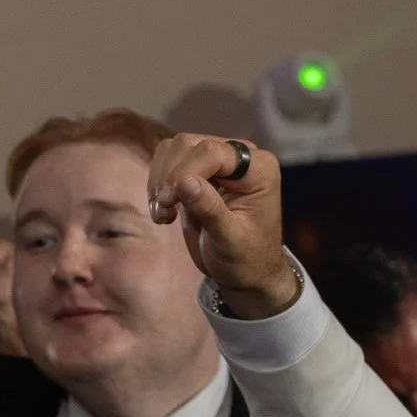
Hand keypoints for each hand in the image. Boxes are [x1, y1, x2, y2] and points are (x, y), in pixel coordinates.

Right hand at [145, 133, 294, 317]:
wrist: (245, 272)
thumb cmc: (246, 259)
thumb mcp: (230, 241)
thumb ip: (210, 210)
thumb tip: (183, 182)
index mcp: (259, 169)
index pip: (212, 151)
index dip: (184, 171)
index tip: (168, 202)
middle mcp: (241, 157)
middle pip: (189, 144)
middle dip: (169, 177)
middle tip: (164, 211)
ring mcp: (218, 160)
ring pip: (174, 149)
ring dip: (160, 180)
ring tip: (163, 213)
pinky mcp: (198, 168)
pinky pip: (167, 160)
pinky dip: (158, 183)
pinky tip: (164, 209)